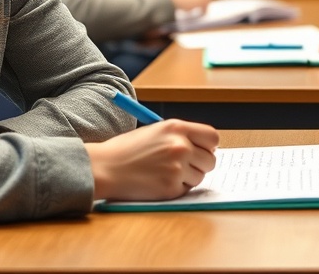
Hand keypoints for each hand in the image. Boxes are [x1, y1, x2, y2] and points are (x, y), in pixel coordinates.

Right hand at [84, 119, 218, 200]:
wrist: (106, 167)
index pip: (213, 137)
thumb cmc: (128, 149)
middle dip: (200, 165)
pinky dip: (176, 188)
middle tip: (184, 166)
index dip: (209, 146)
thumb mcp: (156, 131)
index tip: (203, 151)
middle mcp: (180, 146)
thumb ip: (181, 136)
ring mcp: (177, 168)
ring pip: (200, 177)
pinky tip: (158, 181)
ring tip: (165, 172)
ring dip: (188, 178)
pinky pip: (186, 190)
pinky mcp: (171, 188)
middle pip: (211, 160)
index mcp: (177, 127)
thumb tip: (205, 147)